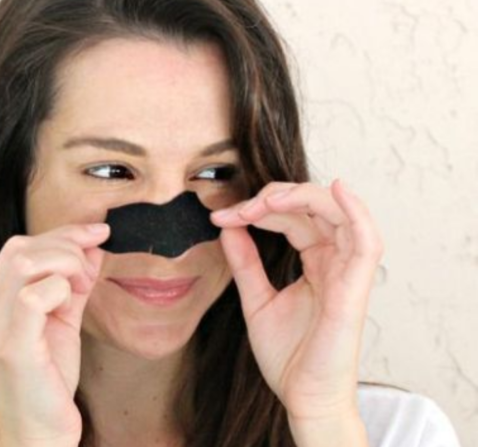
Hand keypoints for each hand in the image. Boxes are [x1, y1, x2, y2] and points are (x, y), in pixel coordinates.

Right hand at [0, 223, 109, 446]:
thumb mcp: (60, 319)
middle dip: (67, 245)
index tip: (95, 234)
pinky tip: (70, 305)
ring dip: (66, 263)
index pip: (17, 248)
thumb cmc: (46, 380)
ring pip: (24, 262)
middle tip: (93, 266)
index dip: (60, 235)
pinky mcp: (7, 345)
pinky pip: (33, 294)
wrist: (37, 437)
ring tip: (82, 287)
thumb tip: (92, 246)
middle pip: (20, 248)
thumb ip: (72, 281)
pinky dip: (60, 290)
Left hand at [210, 180, 383, 421]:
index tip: (221, 217)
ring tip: (267, 200)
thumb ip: (245, 263)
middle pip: (314, 207)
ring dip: (303, 197)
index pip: (292, 217)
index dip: (258, 209)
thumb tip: (228, 226)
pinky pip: (367, 241)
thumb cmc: (288, 355)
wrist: (303, 398)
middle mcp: (335, 262)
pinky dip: (356, 212)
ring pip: (339, 213)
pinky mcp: (355, 289)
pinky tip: (338, 190)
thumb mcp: (257, 299)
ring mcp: (348, 273)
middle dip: (275, 198)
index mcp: (316, 262)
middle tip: (238, 209)